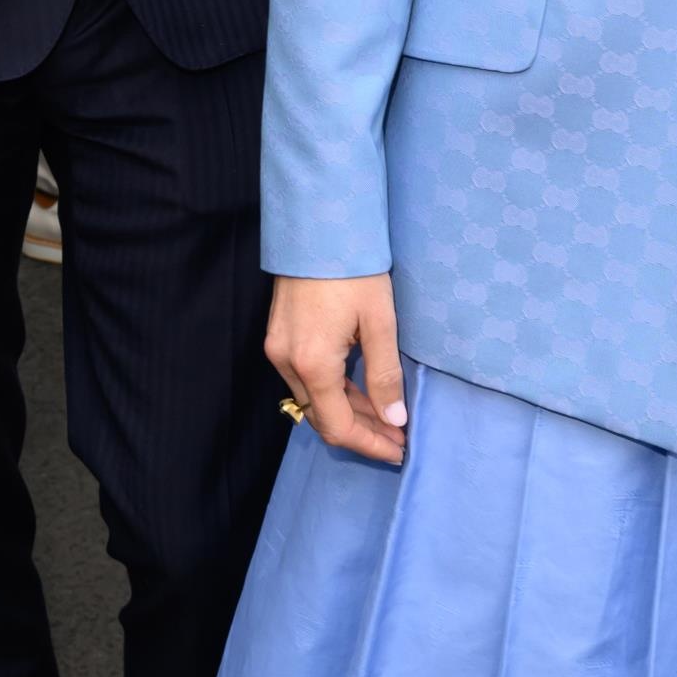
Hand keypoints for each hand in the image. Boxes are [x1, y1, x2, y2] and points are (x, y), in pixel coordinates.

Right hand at [266, 272, 407, 465]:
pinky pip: (305, 378)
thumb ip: (384, 374)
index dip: (369, 444)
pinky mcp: (278, 336)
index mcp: (313, 363)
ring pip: (312, 399)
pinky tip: (359, 390)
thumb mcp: (379, 321)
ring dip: (347, 412)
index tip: (398, 451)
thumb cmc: (353, 268)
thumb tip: (394, 419)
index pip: (338, 426)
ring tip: (385, 417)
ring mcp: (278, 349)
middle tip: (397, 438)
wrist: (318, 225)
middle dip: (361, 431)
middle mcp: (287, 362)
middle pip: (322, 417)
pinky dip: (332, 390)